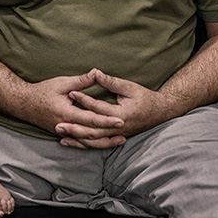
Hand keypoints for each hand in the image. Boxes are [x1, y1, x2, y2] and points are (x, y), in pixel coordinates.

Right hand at [20, 72, 126, 148]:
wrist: (23, 103)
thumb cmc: (42, 91)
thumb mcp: (62, 83)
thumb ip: (81, 81)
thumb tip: (97, 73)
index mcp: (66, 113)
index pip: (90, 119)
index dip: (106, 120)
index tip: (121, 120)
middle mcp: (65, 126)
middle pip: (91, 134)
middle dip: (108, 132)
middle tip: (124, 130)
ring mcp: (63, 132)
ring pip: (86, 141)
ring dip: (103, 142)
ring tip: (119, 140)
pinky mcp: (62, 133)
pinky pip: (80, 141)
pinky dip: (92, 143)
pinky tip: (103, 142)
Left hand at [58, 68, 173, 147]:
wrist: (160, 112)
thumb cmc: (145, 97)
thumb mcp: (130, 87)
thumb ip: (112, 82)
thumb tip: (96, 73)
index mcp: (122, 115)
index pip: (99, 108)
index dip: (84, 100)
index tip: (70, 92)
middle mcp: (118, 128)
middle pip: (93, 130)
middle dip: (74, 127)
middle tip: (57, 124)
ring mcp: (116, 136)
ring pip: (93, 141)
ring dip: (76, 138)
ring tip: (60, 134)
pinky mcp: (114, 138)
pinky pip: (96, 144)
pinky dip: (83, 144)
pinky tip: (70, 142)